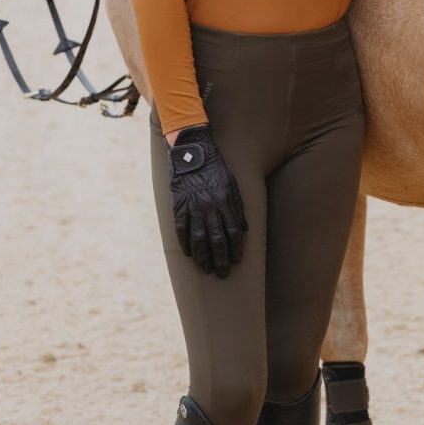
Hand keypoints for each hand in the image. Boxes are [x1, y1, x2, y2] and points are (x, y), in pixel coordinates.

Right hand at [167, 125, 247, 277]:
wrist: (192, 151)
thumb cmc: (215, 167)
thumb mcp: (232, 183)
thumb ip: (238, 207)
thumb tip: (244, 229)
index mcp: (225, 201)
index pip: (234, 233)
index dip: (236, 249)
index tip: (237, 260)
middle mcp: (209, 207)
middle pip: (217, 240)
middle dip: (221, 259)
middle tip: (222, 273)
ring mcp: (193, 207)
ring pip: (198, 239)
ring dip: (203, 257)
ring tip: (206, 268)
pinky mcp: (179, 206)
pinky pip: (181, 230)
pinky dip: (185, 244)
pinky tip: (189, 254)